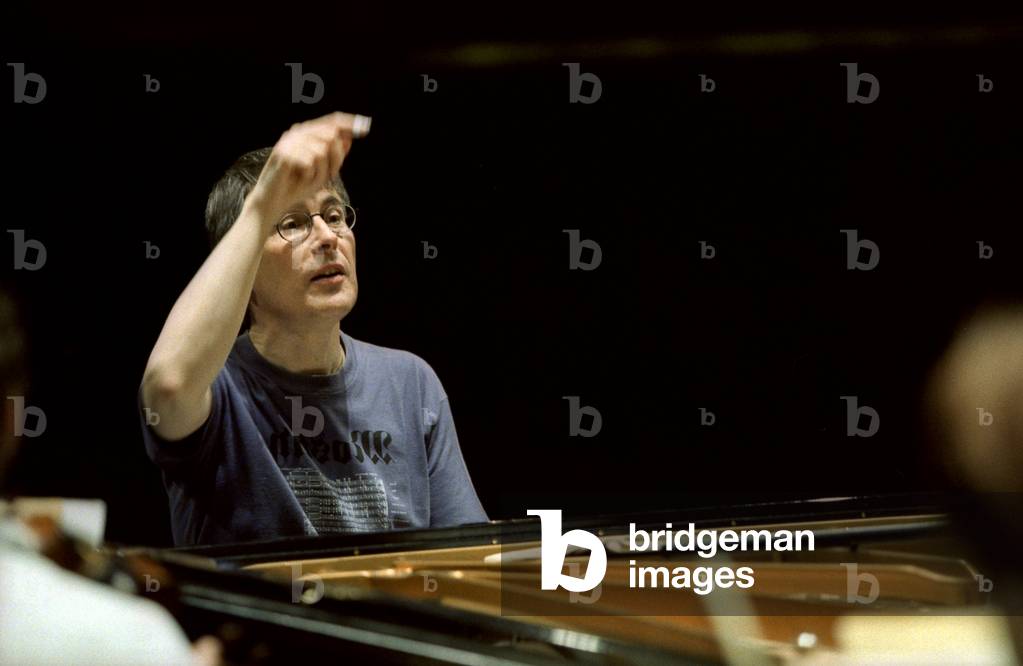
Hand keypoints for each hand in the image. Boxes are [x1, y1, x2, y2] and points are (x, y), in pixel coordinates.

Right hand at [247, 112, 370, 224]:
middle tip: (325, 176)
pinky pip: (310, 161)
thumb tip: (348, 139)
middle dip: (334, 160)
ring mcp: (289, 141)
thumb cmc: (298, 186)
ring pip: (322, 149)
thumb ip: (335, 156)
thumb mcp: (323, 172)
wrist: (274, 201)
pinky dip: (309, 175)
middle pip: (330, 135)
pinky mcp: (283, 153)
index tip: (366, 126)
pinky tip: (298, 179)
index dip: (349, 123)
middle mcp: (297, 132)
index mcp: (306, 133)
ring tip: (307, 178)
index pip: (331, 121)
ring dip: (320, 170)